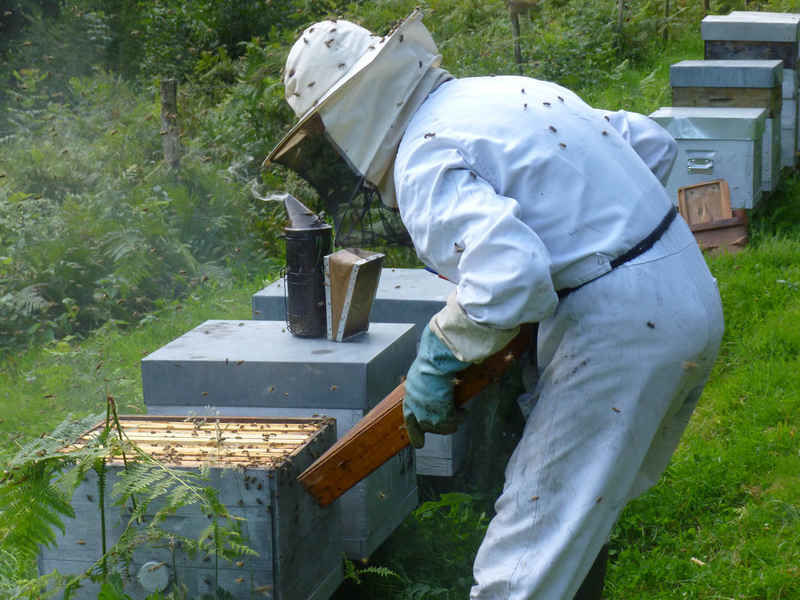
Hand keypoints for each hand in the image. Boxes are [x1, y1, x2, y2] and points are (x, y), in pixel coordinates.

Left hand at [402, 325, 470, 448]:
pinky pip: (454, 423)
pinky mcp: (441, 419)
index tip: (419, 445)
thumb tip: (432, 386)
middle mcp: (416, 412)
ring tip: (461, 412)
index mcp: (409, 400)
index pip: (409, 421)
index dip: (415, 434)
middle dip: (441, 425)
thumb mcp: (420, 376)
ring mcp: (428, 418)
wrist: (433, 366)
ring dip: (453, 420)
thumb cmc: (428, 365)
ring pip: (443, 428)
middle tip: (452, 420)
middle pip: (429, 427)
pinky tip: (464, 411)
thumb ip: (423, 386)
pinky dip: (461, 417)